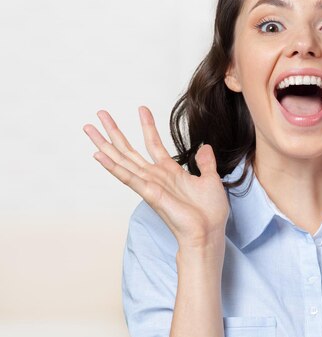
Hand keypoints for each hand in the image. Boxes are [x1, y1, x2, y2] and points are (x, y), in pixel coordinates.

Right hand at [83, 106, 228, 249]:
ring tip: (90, 128)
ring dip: (105, 143)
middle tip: (100, 114)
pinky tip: (99, 155)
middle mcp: (155, 176)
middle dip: (115, 131)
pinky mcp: (149, 194)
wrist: (209, 232)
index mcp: (170, 172)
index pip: (154, 143)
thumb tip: (204, 147)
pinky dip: (112, 166)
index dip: (147, 126)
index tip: (141, 108)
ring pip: (122, 159)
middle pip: (129, 150)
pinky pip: (127, 177)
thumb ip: (206, 163)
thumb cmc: (210, 212)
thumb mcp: (211, 180)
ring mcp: (149, 184)